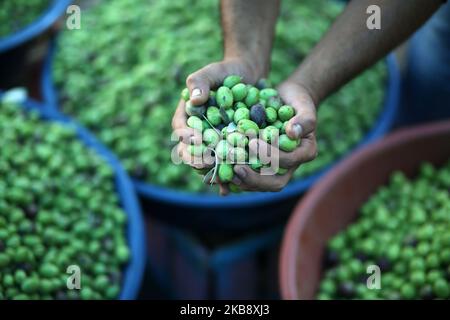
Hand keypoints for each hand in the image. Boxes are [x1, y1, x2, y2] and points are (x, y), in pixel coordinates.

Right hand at [171, 58, 263, 194]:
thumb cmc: (226, 71)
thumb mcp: (212, 72)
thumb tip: (195, 100)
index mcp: (187, 117)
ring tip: (221, 180)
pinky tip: (235, 184)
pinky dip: (229, 173)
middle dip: (197, 160)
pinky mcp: (230, 148)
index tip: (195, 140)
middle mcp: (197, 133)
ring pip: (208, 162)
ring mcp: (214, 143)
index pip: (181, 130)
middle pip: (191, 152)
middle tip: (208, 163)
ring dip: (212, 172)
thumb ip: (200, 82)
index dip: (185, 137)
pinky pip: (227, 163)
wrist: (249, 76)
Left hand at [231, 81, 317, 192]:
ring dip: (242, 181)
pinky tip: (219, 177)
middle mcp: (291, 166)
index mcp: (305, 153)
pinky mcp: (260, 167)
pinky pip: (248, 179)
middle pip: (275, 183)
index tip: (253, 142)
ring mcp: (275, 169)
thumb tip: (292, 132)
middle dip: (255, 178)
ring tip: (226, 172)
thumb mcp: (304, 105)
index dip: (271, 155)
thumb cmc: (297, 101)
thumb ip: (304, 120)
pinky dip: (234, 179)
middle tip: (237, 167)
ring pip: (260, 185)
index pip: (289, 161)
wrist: (285, 101)